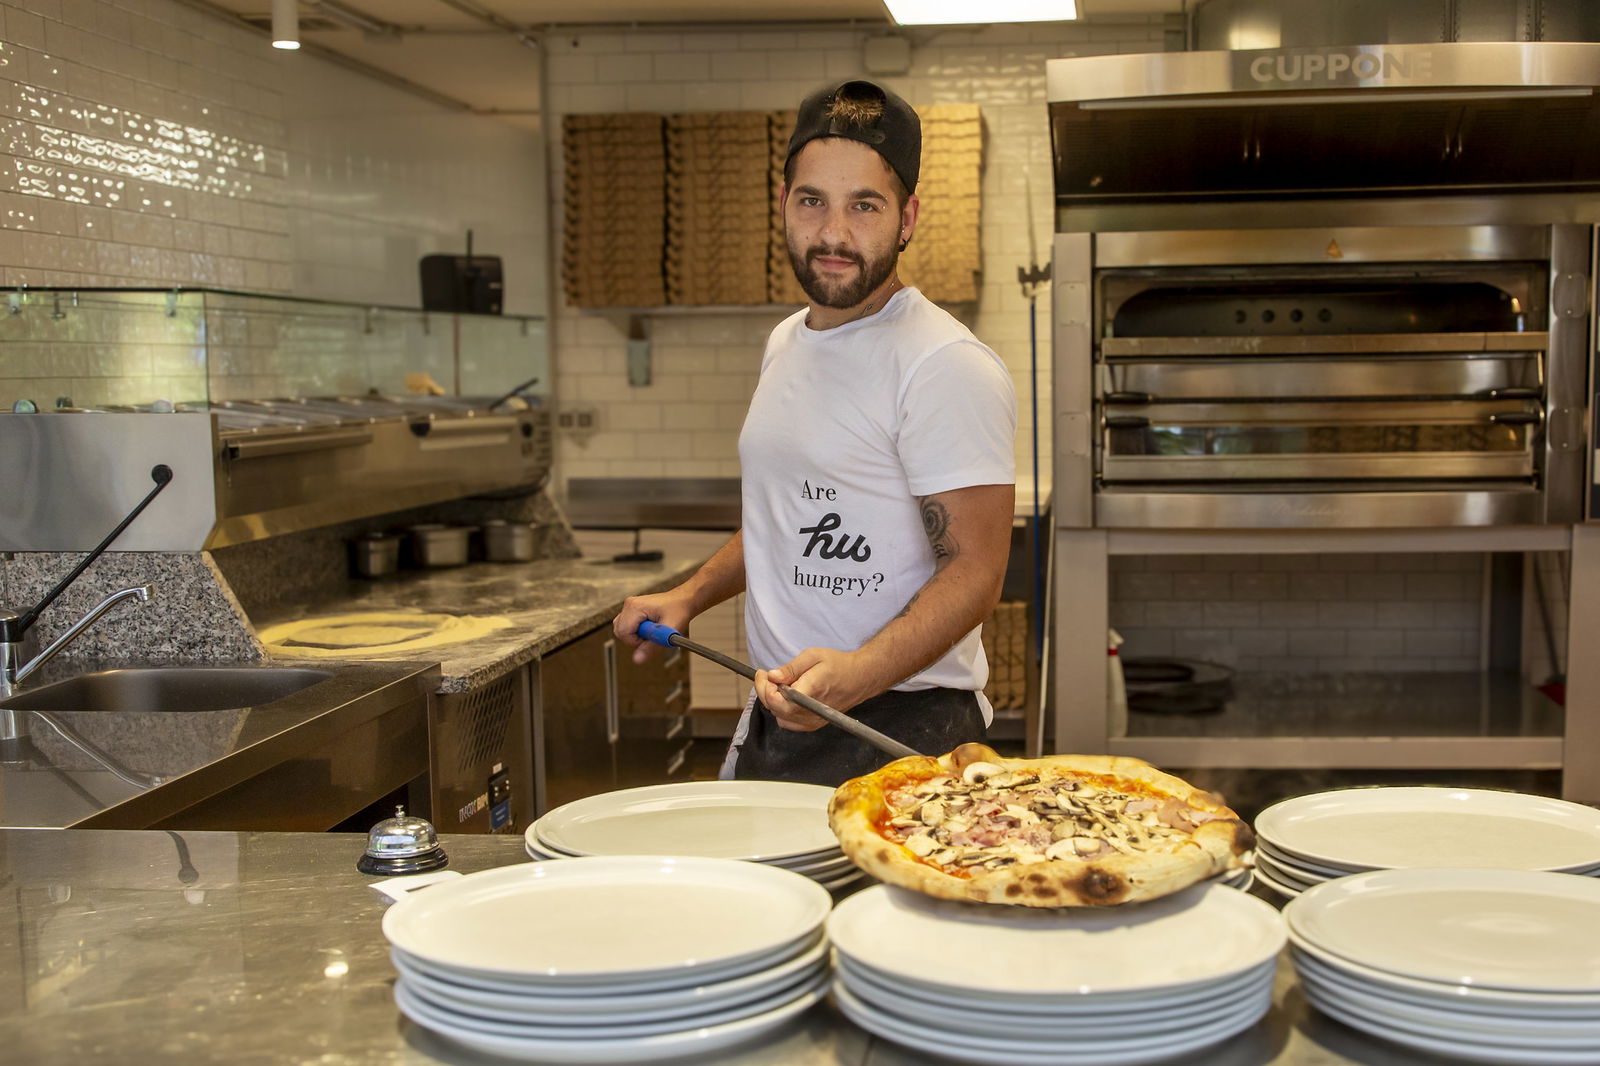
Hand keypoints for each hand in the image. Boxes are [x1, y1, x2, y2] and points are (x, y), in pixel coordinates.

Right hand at [613, 590, 694, 663]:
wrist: (683, 601)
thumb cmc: (679, 611)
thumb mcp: (669, 632)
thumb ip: (652, 647)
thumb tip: (637, 659)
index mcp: (635, 607)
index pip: (623, 633)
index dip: (637, 641)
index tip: (651, 638)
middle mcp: (629, 605)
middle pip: (620, 632)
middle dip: (635, 639)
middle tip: (653, 634)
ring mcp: (630, 606)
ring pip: (622, 630)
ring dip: (636, 636)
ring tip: (652, 630)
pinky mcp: (632, 610)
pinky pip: (627, 627)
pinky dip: (636, 632)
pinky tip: (650, 627)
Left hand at [755, 647, 879, 731]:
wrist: (860, 678)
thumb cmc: (838, 664)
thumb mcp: (813, 656)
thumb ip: (791, 668)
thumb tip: (772, 676)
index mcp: (811, 690)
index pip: (777, 700)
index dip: (764, 687)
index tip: (763, 673)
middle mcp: (812, 710)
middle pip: (775, 709)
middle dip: (765, 691)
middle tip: (768, 676)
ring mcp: (813, 720)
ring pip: (779, 716)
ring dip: (773, 701)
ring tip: (780, 685)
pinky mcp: (814, 725)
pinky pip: (788, 722)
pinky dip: (782, 710)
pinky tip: (788, 696)